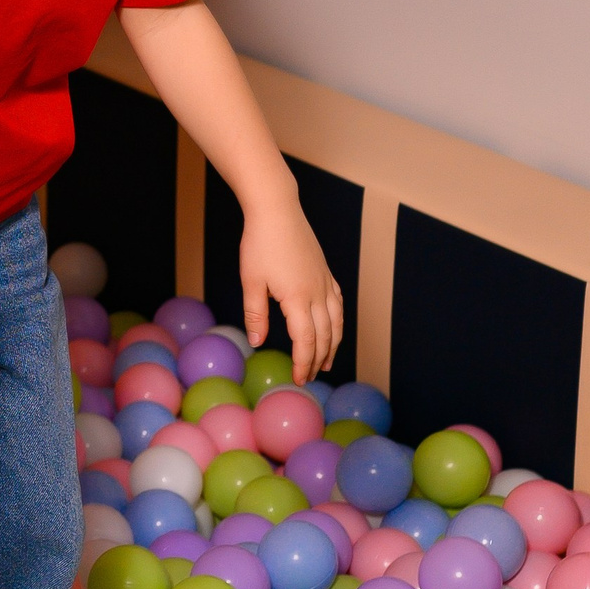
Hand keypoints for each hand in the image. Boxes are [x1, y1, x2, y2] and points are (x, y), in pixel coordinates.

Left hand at [239, 190, 343, 381]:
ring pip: (336, 321)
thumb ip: (256, 314)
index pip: (306, 341)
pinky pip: (338, 303)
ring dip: (333, 345)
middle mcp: (317, 293)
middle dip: (318, 359)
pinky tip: (333, 327)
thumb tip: (257, 342)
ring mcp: (324, 282)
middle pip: (325, 336)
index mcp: (298, 298)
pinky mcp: (325, 272)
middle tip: (311, 377)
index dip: (304, 362)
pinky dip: (337, 321)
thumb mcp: (251, 281)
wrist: (277, 210)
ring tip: (327, 362)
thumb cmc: (260, 244)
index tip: (299, 378)